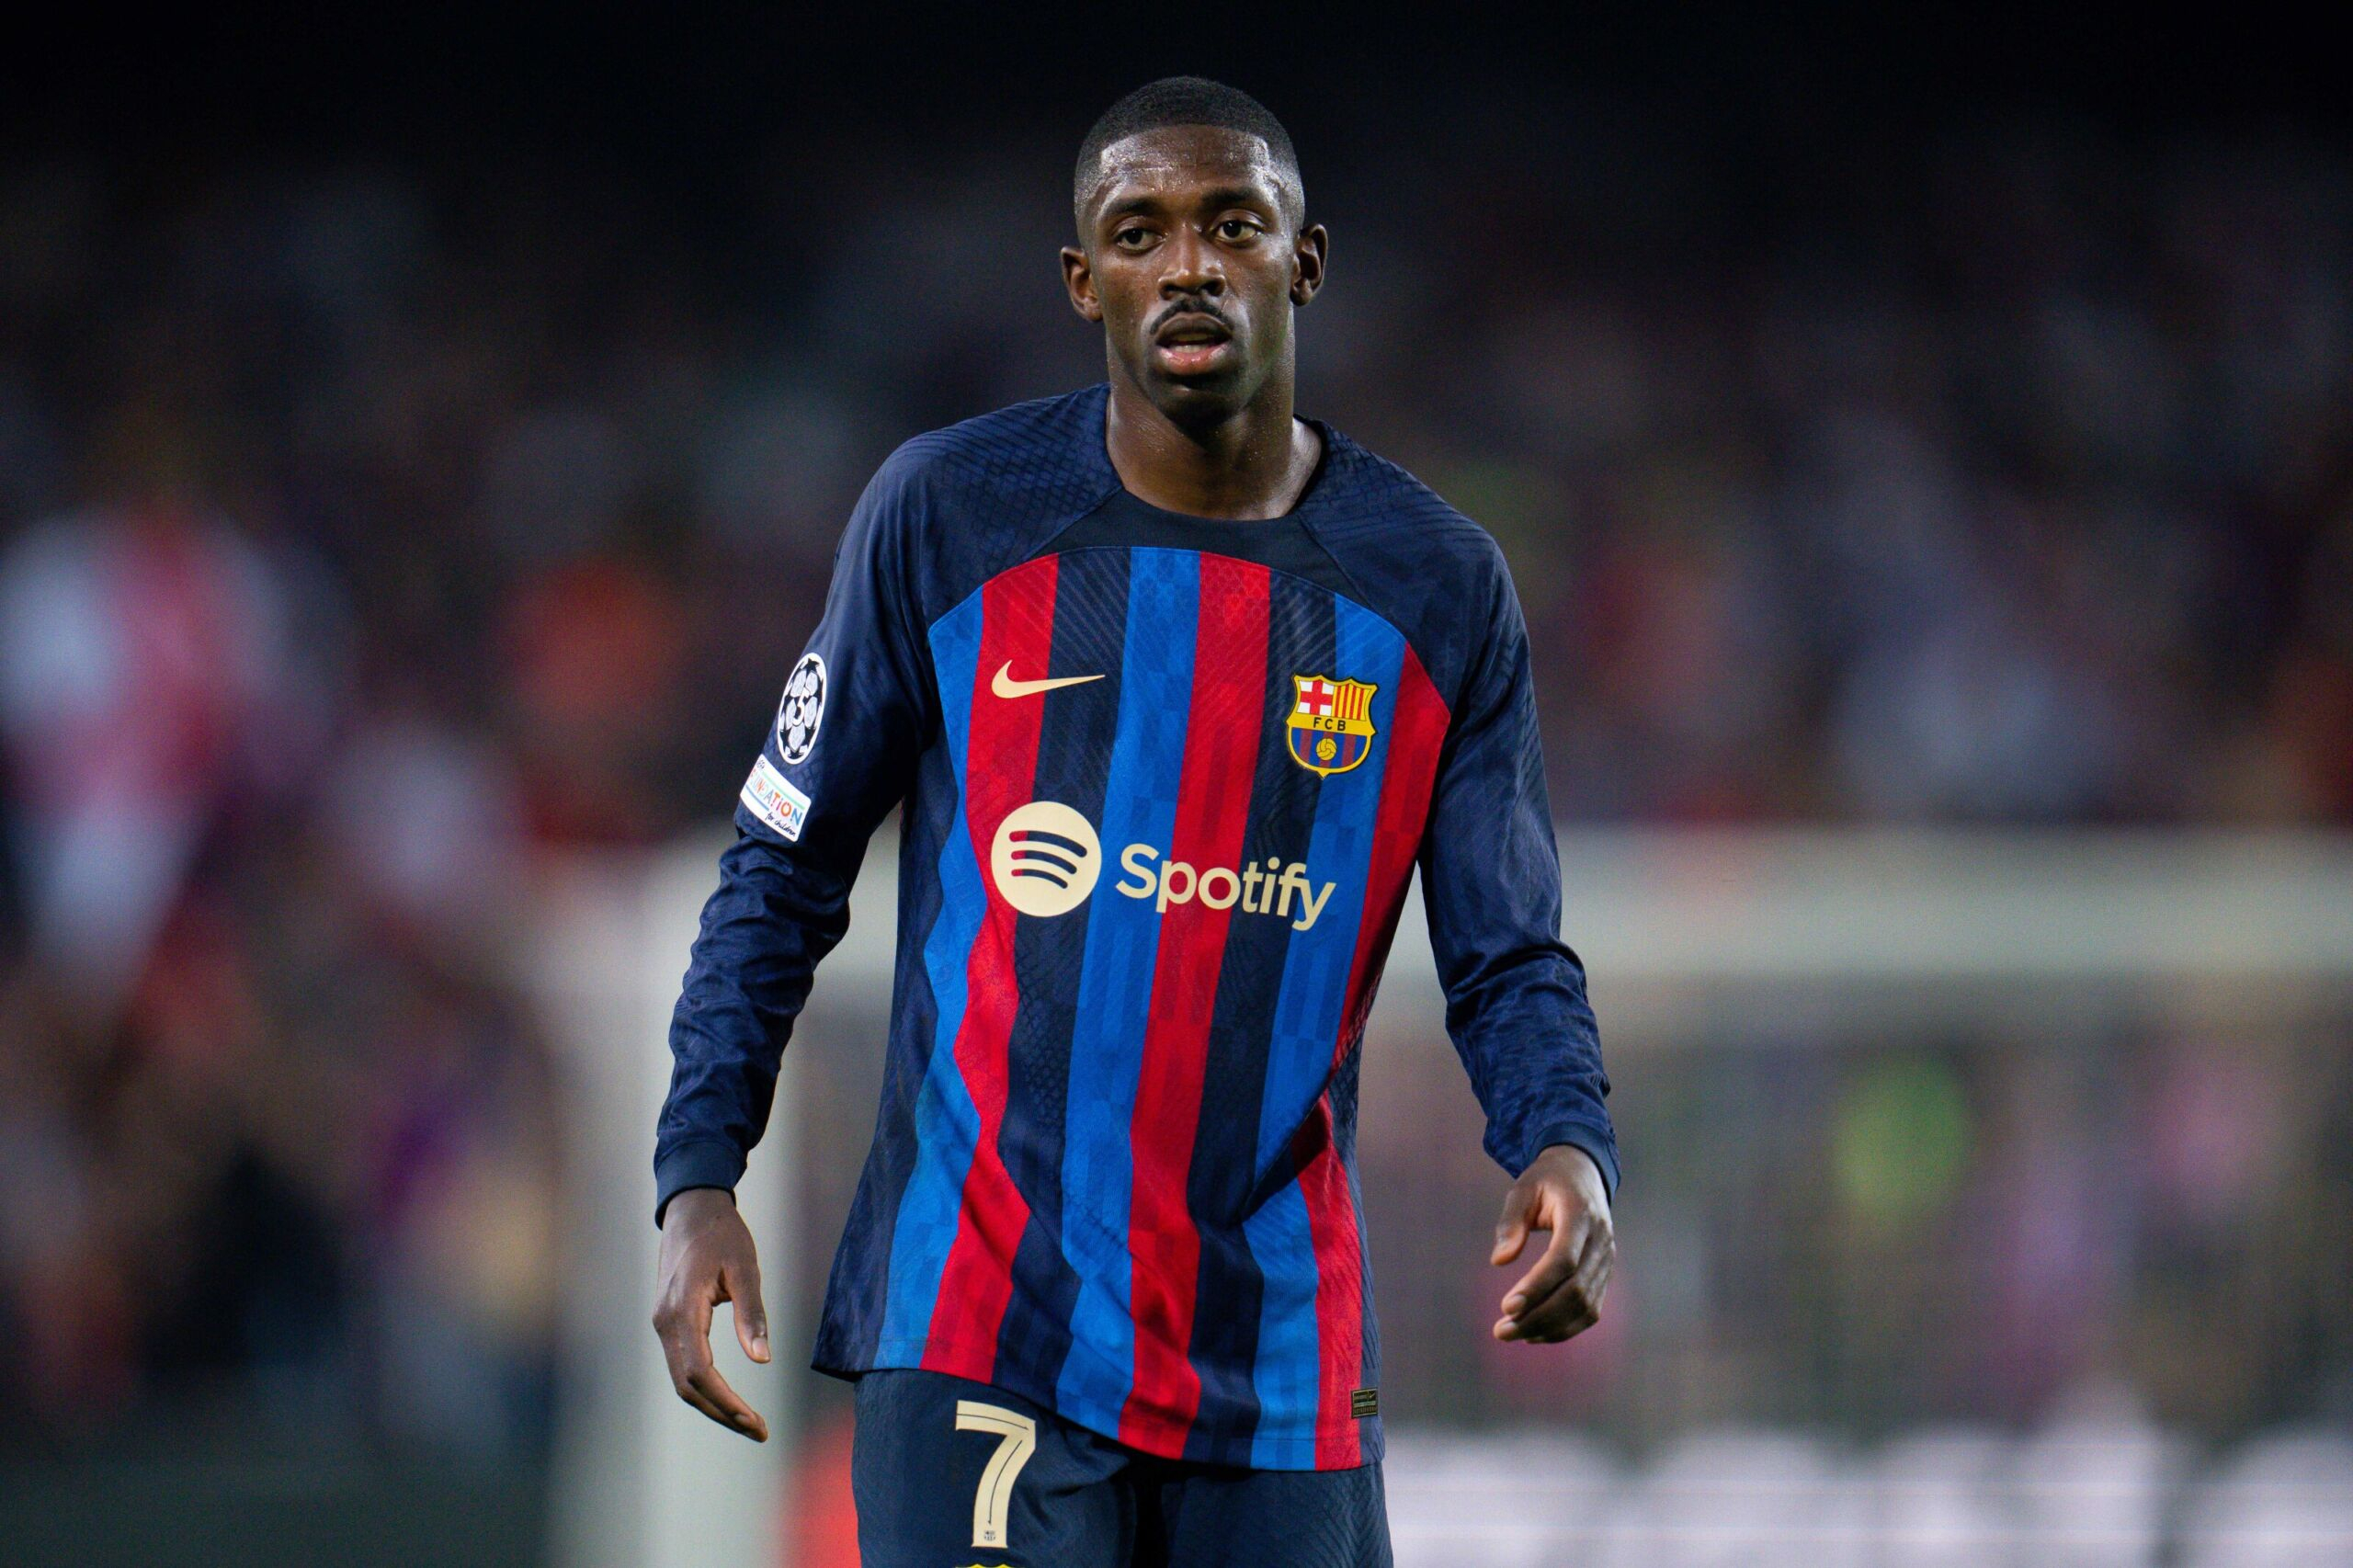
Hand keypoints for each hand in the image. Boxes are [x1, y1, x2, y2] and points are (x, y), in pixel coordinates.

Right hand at [653, 1187, 770, 1439]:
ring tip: (748, 1422)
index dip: (727, 1402)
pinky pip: (683, 1365)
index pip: (699, 1373)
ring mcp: (663, 1324)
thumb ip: (752, 1313)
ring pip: (683, 1380)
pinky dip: (705, 1387)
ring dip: (714, 1405)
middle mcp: (665, 1323)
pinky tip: (728, 1397)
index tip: (755, 1421)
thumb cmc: (722, 1234)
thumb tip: (763, 1359)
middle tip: (759, 1430)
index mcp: (682, 1311)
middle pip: (688, 1386)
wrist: (691, 1209)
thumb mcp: (745, 1267)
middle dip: (723, 1413)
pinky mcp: (669, 1322)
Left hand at [1489, 1144, 1613, 1343]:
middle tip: (1501, 1330)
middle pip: (1575, 1290)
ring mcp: (1607, 1259)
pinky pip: (1591, 1309)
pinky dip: (1565, 1327)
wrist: (1583, 1173)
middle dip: (1538, 1316)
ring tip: (1513, 1334)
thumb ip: (1511, 1222)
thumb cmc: (1546, 1181)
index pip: (1564, 1259)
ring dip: (1550, 1327)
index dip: (1537, 1286)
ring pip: (1585, 1305)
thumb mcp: (1522, 1189)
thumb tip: (1499, 1261)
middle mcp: (1600, 1240)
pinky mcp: (1605, 1273)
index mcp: (1580, 1214)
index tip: (1506, 1306)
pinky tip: (1535, 1333)